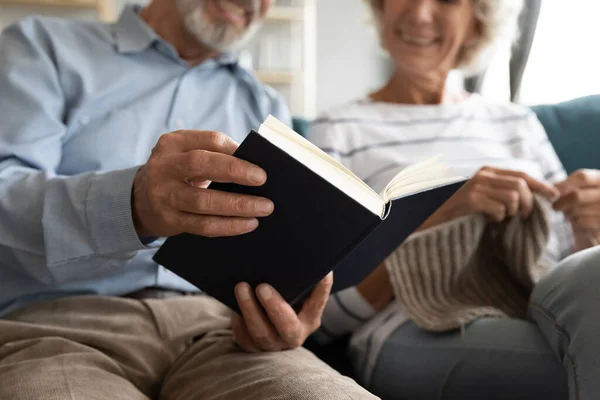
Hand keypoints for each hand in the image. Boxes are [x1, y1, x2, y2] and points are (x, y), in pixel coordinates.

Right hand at [132, 130, 273, 237]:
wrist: (141, 200)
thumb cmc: (178, 173)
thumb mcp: (186, 154)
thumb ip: (215, 154)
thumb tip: (255, 165)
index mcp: (173, 143)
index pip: (209, 140)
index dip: (235, 150)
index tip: (259, 161)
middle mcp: (164, 166)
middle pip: (200, 164)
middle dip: (235, 171)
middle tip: (262, 179)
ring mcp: (164, 195)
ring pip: (204, 201)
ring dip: (238, 205)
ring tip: (264, 207)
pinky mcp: (169, 220)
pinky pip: (203, 225)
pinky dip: (229, 225)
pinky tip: (249, 223)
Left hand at [231, 272, 332, 351]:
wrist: (262, 325)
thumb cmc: (283, 299)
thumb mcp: (295, 294)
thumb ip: (298, 281)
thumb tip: (302, 254)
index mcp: (310, 318)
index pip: (318, 302)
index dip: (322, 288)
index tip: (323, 271)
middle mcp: (294, 335)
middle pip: (287, 326)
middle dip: (275, 307)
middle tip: (262, 287)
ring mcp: (272, 344)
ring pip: (261, 332)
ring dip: (250, 309)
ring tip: (241, 287)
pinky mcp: (251, 346)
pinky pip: (244, 337)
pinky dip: (238, 320)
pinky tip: (233, 304)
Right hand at [419, 166, 558, 229]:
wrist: (429, 217)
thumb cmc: (457, 210)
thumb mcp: (480, 196)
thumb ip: (499, 191)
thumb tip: (529, 197)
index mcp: (486, 171)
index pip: (521, 174)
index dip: (540, 184)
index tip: (554, 195)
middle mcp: (482, 175)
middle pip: (520, 185)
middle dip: (528, 203)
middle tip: (525, 217)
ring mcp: (476, 186)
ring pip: (513, 197)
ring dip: (512, 212)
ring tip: (500, 218)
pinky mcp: (471, 200)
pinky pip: (499, 208)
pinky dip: (498, 217)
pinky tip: (489, 220)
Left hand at [554, 169, 599, 242]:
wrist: (595, 225)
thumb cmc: (584, 203)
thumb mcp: (577, 189)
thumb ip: (565, 186)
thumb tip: (548, 187)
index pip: (582, 177)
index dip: (563, 184)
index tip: (549, 191)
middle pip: (576, 195)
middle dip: (560, 202)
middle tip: (555, 206)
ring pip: (576, 210)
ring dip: (567, 213)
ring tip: (569, 213)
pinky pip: (581, 222)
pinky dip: (575, 222)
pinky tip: (577, 221)